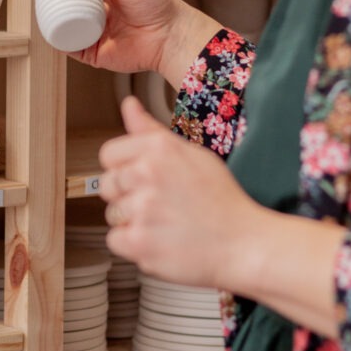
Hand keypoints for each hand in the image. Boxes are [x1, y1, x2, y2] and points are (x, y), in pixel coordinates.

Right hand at [34, 0, 181, 73]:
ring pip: (63, 23)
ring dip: (48, 14)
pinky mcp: (92, 52)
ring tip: (42, 3)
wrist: (169, 34)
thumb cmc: (156, 1)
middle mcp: (94, 9)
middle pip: (64, 0)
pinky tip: (51, 28)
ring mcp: (92, 31)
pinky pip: (70, 46)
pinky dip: (58, 39)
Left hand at [98, 96, 260, 289]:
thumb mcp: (191, 153)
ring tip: (164, 224)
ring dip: (132, 222)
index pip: (108, 154)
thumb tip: (128, 105)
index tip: (141, 180)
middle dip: (126, 196)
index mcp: (158, 148)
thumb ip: (151, 130)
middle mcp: (147, 174)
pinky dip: (133, 246)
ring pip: (112, 214)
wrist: (244, 243)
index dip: (123, 169)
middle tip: (159, 204)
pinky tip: (160, 241)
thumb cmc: (220, 199)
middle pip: (106, 185)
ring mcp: (142, 209)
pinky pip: (115, 240)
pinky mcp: (139, 242)